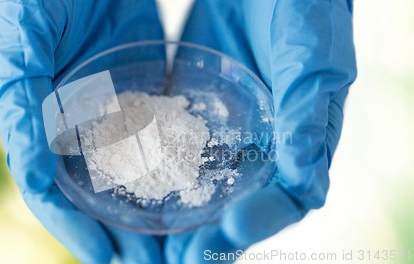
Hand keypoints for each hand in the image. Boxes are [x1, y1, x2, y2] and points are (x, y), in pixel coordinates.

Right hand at [0, 0, 165, 262]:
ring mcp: (111, 114)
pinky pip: (159, 140)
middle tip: (151, 263)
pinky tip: (193, 194)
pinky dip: (172, 171)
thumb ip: (23, 91)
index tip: (104, 256)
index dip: (71, 224)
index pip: (48, 186)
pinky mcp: (144, 96)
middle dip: (118, 232)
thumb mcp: (26, 33)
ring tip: (178, 244)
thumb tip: (33, 166)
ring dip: (149, 213)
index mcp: (36, 118)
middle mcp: (73, 126)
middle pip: (92, 192)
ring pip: (128, 175)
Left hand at [165, 0, 357, 262]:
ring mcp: (223, 130)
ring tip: (145, 246)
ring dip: (176, 217)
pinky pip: (170, 147)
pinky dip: (153, 173)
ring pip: (201, 184)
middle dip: (208, 237)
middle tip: (175, 261)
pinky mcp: (189, 110)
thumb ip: (307, 113)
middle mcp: (262, 144)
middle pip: (237, 203)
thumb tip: (306, 183)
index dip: (259, 221)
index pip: (286, 196)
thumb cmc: (304, 6)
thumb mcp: (311, 55)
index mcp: (301, 139)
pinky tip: (127, 190)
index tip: (224, 232)